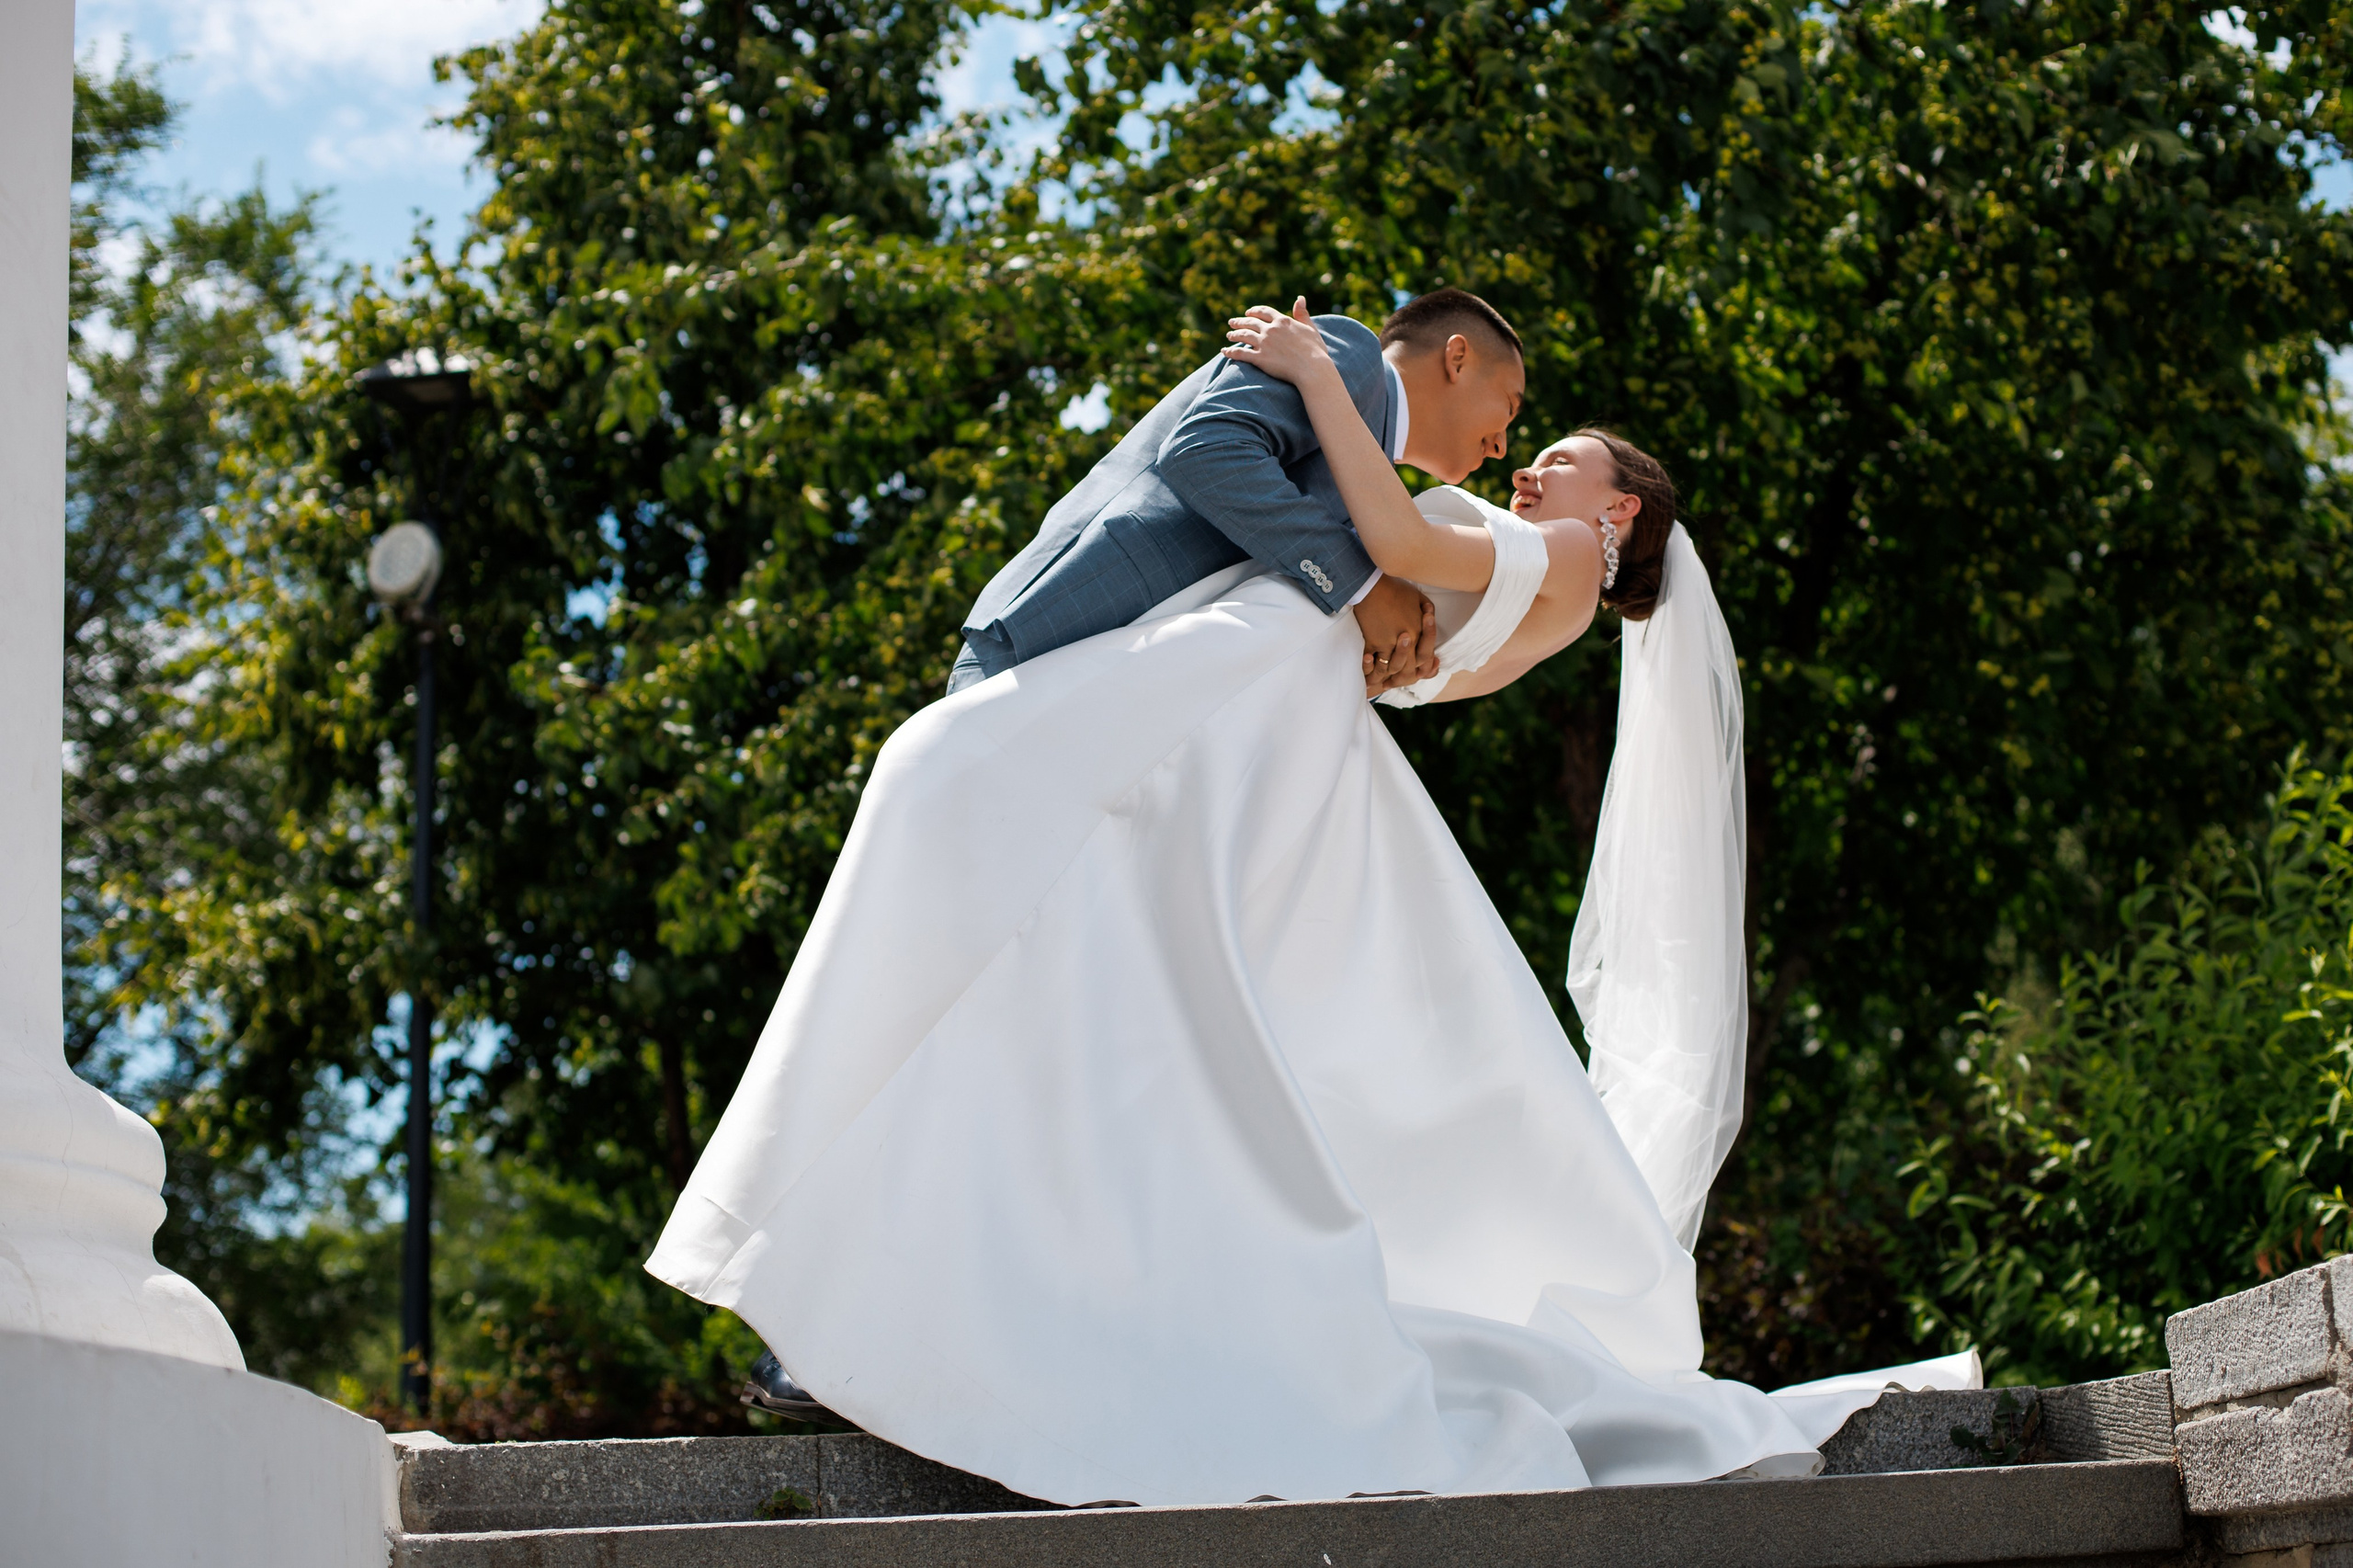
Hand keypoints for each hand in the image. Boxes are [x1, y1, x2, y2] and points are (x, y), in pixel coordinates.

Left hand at [1221, 298, 1341, 390]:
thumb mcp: (1310, 328)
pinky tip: (1224, 351)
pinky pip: (1240, 353)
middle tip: (1231, 322)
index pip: (1264, 311)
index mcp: (1282, 321)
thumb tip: (1300, 298)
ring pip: (1243, 335)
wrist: (1312, 369)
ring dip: (1234, 335)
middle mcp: (1270, 329)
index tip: (1248, 312)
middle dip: (1239, 321)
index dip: (1254, 311)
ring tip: (1228, 335)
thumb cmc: (1315, 350)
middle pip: (1250, 322)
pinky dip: (1230, 351)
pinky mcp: (1259, 358)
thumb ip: (1302, 313)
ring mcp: (1264, 343)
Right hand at [1352, 574, 1440, 696]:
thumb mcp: (1417, 597)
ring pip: (1391, 668)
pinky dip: (1372, 668)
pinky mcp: (1371, 643)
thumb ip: (1427, 609)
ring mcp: (1387, 644)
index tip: (1418, 670)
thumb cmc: (1394, 589)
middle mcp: (1406, 642)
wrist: (1371, 586)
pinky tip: (1372, 668)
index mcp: (1418, 632)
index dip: (1423, 667)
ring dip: (1389, 674)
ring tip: (1386, 678)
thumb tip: (1430, 615)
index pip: (1425, 658)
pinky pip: (1373, 663)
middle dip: (1404, 676)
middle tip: (1401, 680)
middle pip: (1409, 668)